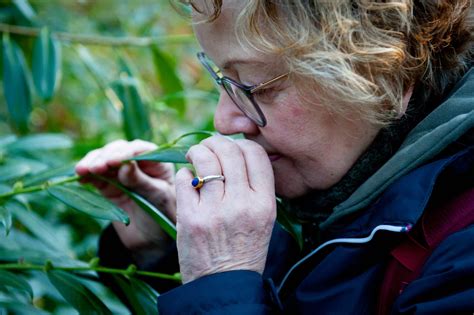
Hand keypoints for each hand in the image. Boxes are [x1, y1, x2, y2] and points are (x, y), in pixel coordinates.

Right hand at [75, 139, 175, 250]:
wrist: (152, 238)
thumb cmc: (162, 214)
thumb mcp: (157, 197)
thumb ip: (141, 181)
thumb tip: (125, 165)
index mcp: (156, 162)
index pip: (140, 150)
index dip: (125, 153)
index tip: (114, 161)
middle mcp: (138, 162)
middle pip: (118, 150)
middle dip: (105, 157)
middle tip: (95, 167)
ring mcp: (120, 173)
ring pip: (103, 160)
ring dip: (91, 163)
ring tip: (82, 170)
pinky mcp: (107, 185)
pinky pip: (94, 176)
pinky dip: (86, 175)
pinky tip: (80, 177)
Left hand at [175, 136, 275, 282]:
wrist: (223, 286)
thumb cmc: (244, 251)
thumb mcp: (263, 220)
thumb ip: (255, 188)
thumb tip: (236, 154)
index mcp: (264, 204)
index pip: (256, 155)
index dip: (242, 145)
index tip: (232, 148)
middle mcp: (242, 205)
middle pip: (230, 151)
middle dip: (216, 142)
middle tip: (209, 147)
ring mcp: (215, 212)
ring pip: (205, 160)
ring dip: (197, 151)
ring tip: (194, 156)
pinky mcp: (190, 219)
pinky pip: (184, 179)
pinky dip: (184, 174)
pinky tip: (188, 180)